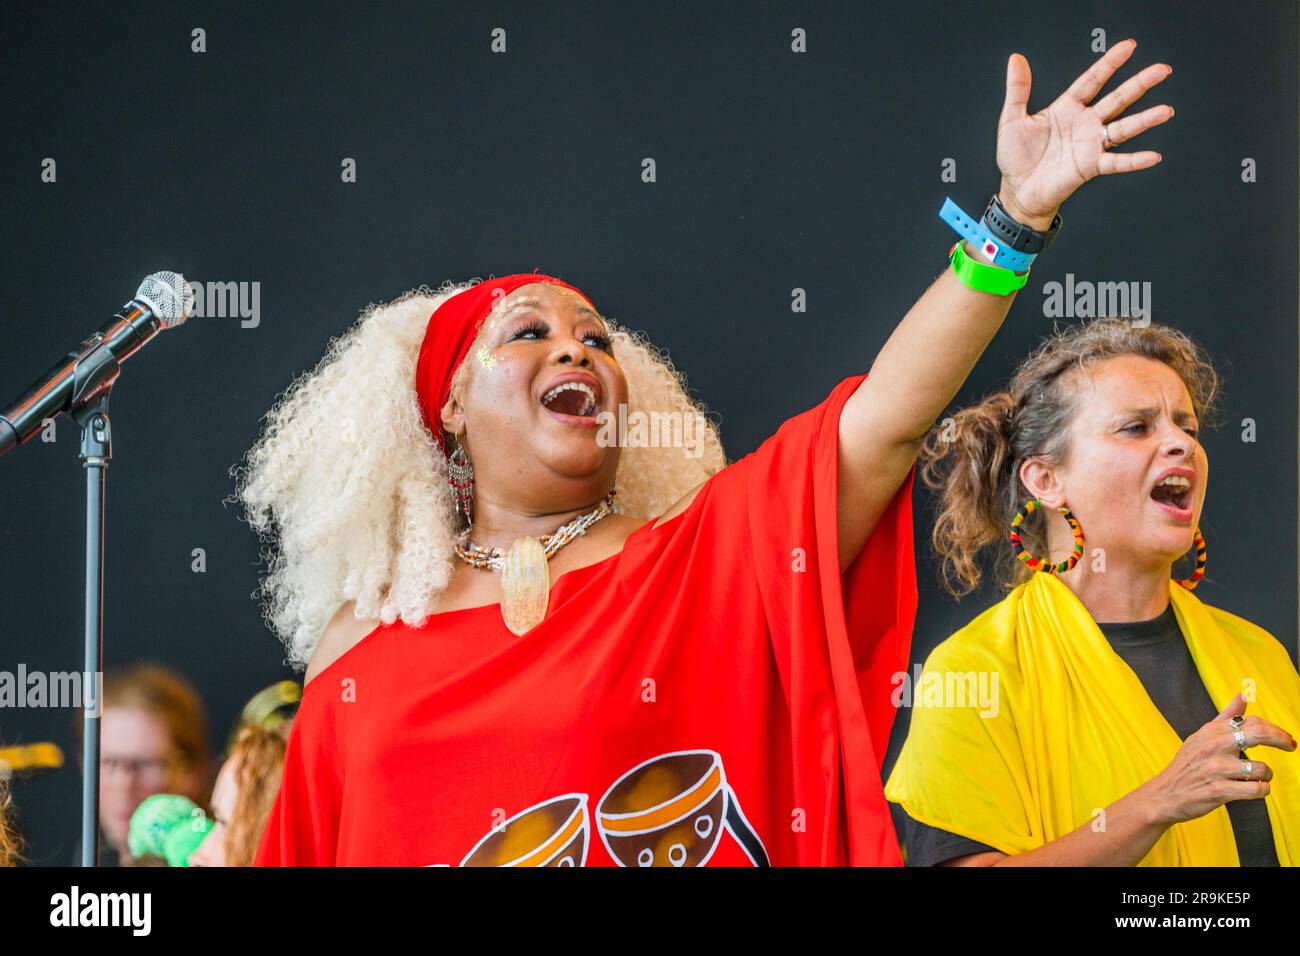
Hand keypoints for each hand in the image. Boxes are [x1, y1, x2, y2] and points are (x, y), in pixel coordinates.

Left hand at [996, 38, 1174, 229]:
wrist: (1017, 190)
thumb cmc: (1015, 157)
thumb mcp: (1012, 119)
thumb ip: (1018, 89)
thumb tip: (1016, 60)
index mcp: (1067, 108)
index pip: (1092, 80)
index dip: (1110, 63)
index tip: (1129, 47)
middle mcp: (1084, 124)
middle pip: (1117, 99)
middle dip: (1139, 84)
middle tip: (1162, 70)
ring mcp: (1090, 145)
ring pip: (1123, 128)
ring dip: (1145, 120)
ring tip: (1165, 111)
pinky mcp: (1090, 166)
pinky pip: (1116, 162)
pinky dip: (1134, 160)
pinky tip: (1152, 156)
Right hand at [1145, 693, 1295, 826]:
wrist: (1165, 794)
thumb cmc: (1186, 766)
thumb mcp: (1200, 737)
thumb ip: (1224, 718)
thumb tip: (1242, 697)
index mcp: (1211, 732)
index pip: (1250, 721)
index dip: (1273, 728)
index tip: (1284, 737)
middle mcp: (1214, 747)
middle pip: (1258, 733)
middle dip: (1280, 739)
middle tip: (1290, 745)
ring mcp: (1216, 769)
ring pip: (1261, 768)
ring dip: (1265, 775)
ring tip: (1256, 777)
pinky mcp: (1220, 790)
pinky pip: (1256, 789)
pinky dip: (1261, 790)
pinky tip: (1252, 788)